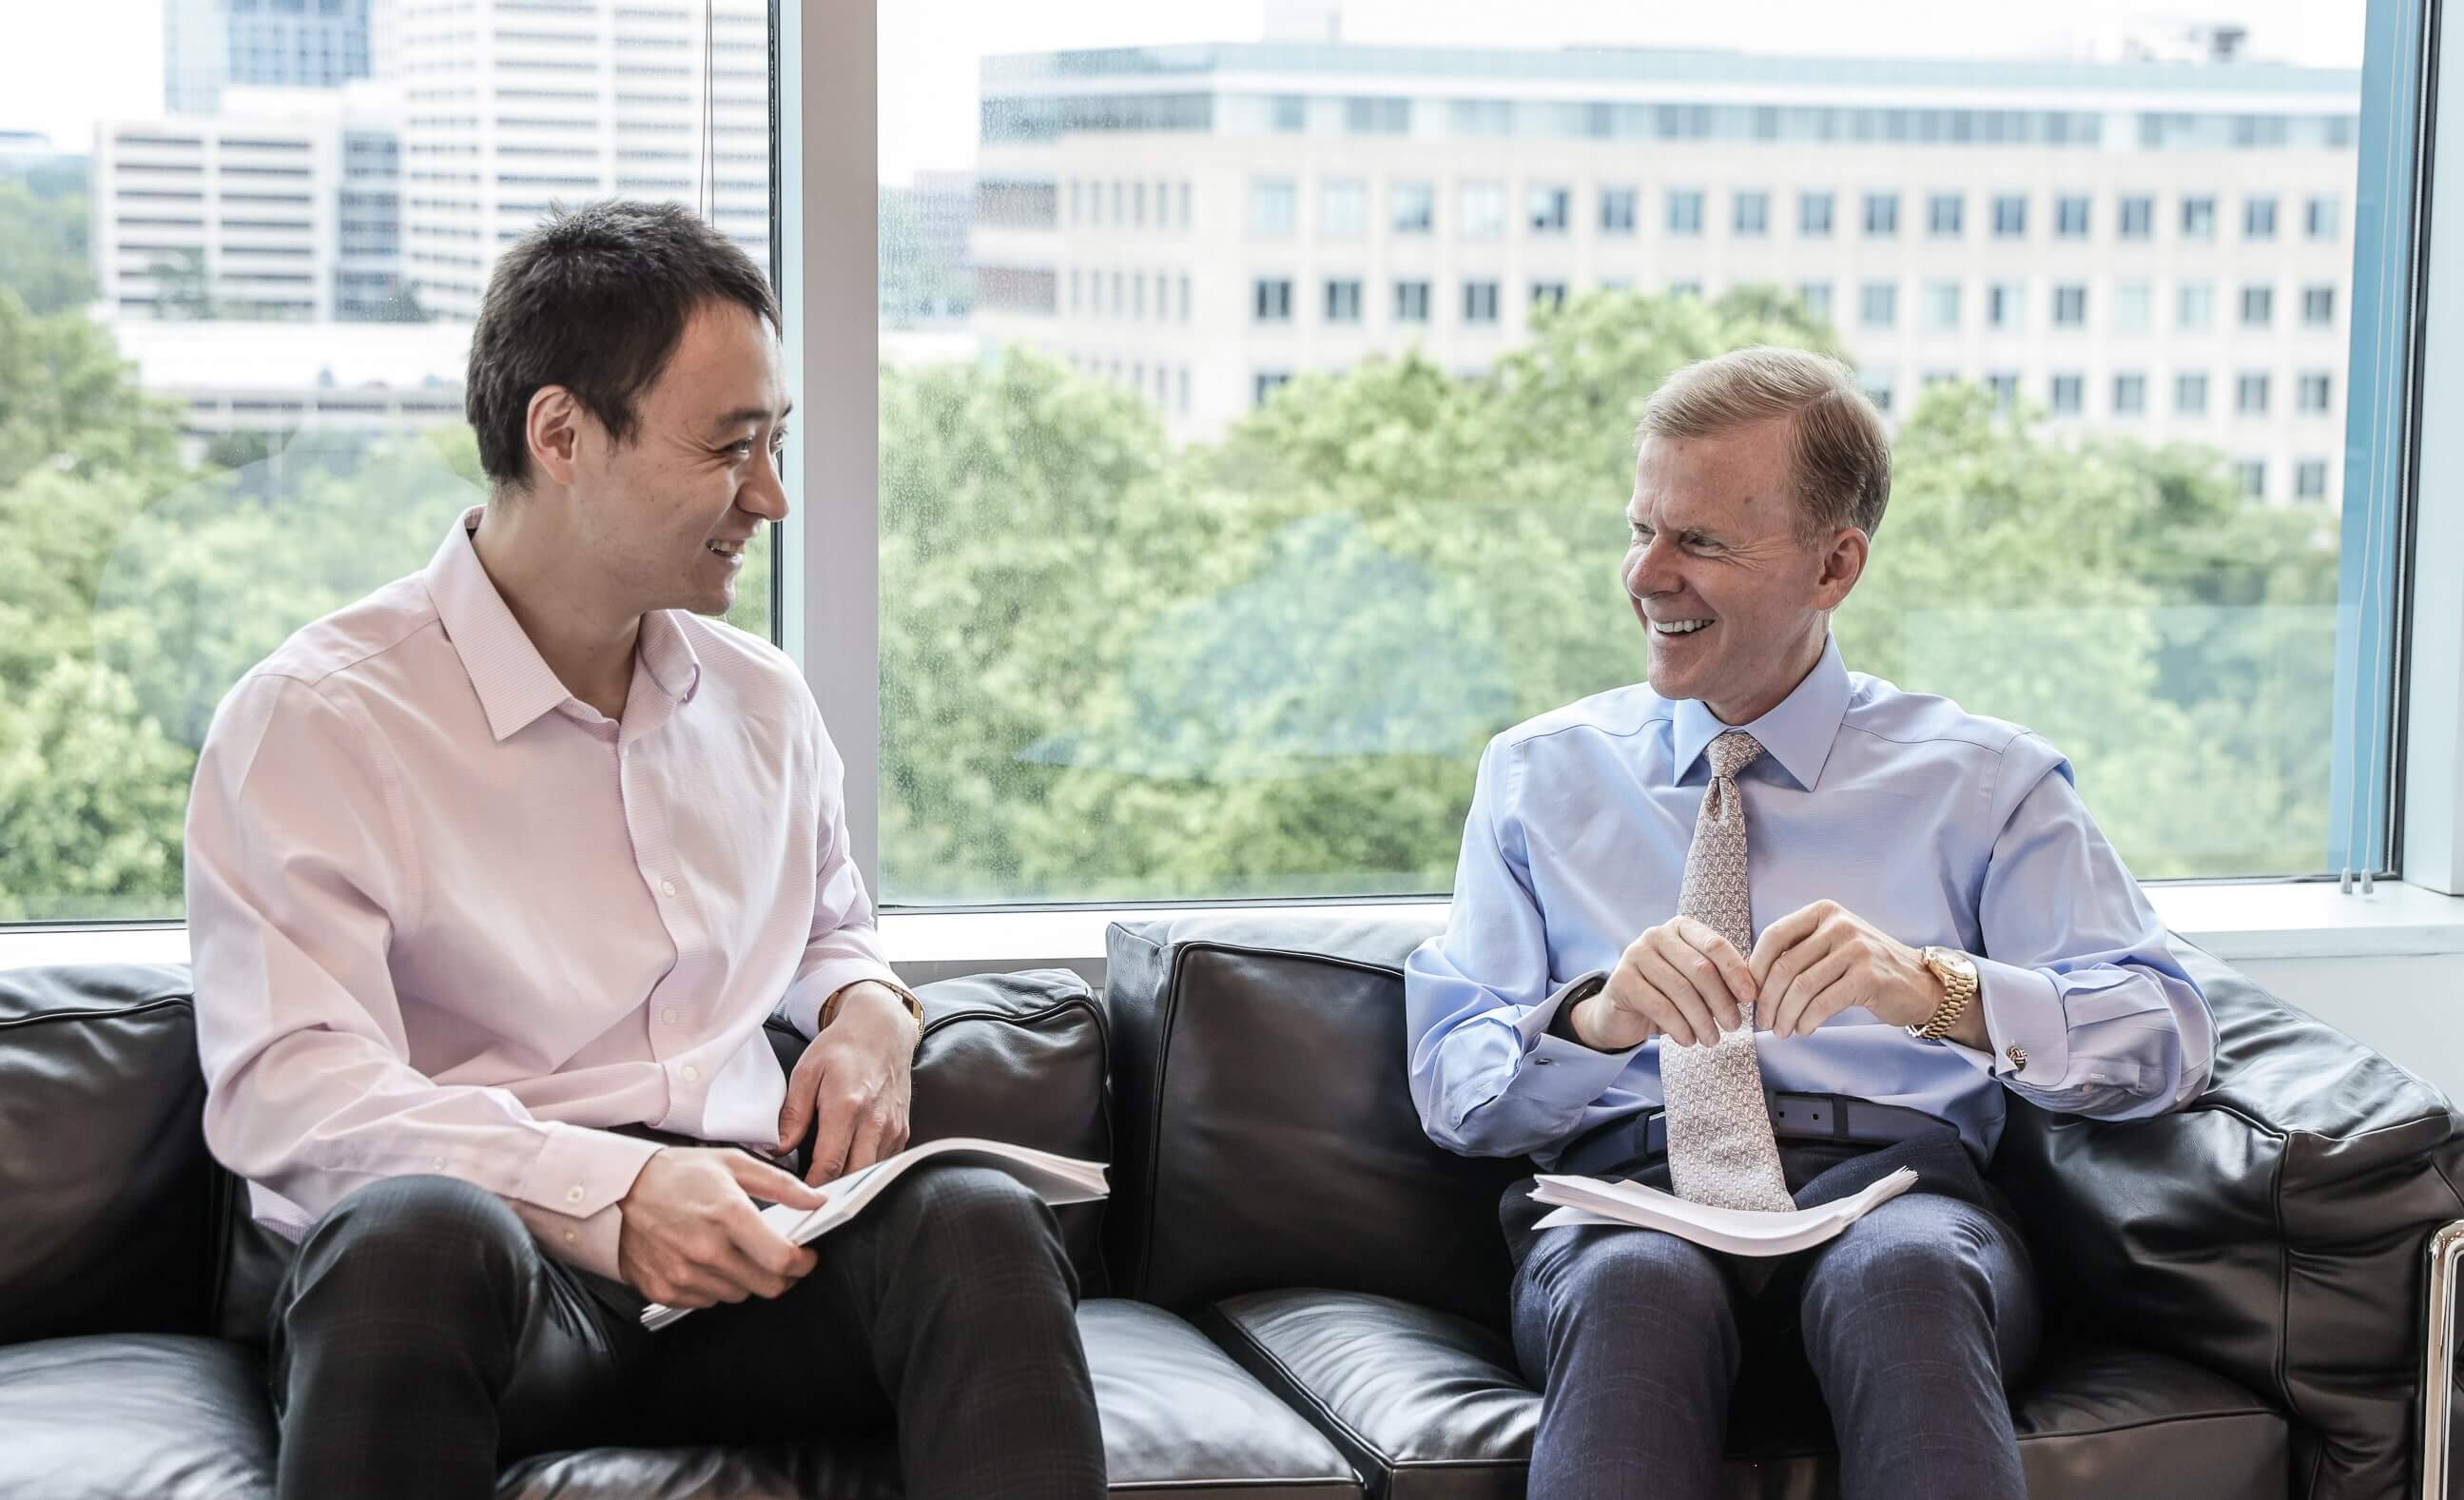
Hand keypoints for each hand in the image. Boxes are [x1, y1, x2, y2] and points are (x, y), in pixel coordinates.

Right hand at [616, 1147, 825, 1308]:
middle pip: (766, 1286)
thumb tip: (818, 1201)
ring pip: (739, 1296)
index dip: (803, 1263)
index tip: (806, 1257)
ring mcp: (683, 1274)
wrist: (619, 1190)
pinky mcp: (664, 1290)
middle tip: (777, 1258)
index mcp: (728, 1214)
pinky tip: (706, 1261)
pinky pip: (707, 1301)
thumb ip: (782, 1185)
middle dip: (781, 1275)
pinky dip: (715, 1286)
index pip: (781, 1259)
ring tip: (733, 1251)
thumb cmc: (677, 1174)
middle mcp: (706, 1249)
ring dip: (746, 1279)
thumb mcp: (733, 1164)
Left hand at [777, 981, 918, 1185]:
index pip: (829, 1165)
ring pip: (871, 1174)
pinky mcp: (902, 1131)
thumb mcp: (806, 1072)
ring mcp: (892, 1128)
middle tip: (808, 1198)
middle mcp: (875, 1122)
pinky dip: (865, 1169)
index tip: (795, 1197)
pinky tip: (848, 1165)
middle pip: (853, 1177)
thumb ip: (793, 1114)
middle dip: (831, 1192)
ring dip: (849, 1182)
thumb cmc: (842, 1048)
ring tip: (826, 1185)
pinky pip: (883, 1162)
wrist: (882, 1030)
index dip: (811, 1187)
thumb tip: (779, 1150)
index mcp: (847, 1107)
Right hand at [1571, 916, 1755, 1049]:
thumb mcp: (1697, 983)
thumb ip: (1721, 979)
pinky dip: (1680, 1028)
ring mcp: (1635, 955)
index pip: (1715, 945)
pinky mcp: (1621, 980)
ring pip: (1681, 990)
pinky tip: (1688, 1040)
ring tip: (1712, 1040)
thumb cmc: (1668, 995)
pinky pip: (1659, 1007)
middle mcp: (1655, 935)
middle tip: (1734, 1027)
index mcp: (1680, 928)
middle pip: (1699, 968)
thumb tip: (1752, 992)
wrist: (1623, 1013)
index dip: (1736, 972)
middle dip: (1721, 1001)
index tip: (1751, 998)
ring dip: (1702, 1020)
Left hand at [1746, 900, 1937, 1038]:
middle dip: (1768, 999)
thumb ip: (1799, 951)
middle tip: (1764, 1022)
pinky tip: (1804, 1030)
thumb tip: (1752, 979)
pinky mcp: (1869, 977)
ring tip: (1782, 1031)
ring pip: (1801, 987)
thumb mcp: (1832, 945)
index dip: (1756, 968)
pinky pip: (1823, 1003)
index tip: (1751, 994)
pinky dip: (1807, 1021)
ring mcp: (1856, 949)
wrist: (1919, 983)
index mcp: (1824, 911)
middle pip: (1785, 966)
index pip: (1774, 936)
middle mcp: (1839, 925)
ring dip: (1785, 1015)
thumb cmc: (1866, 967)